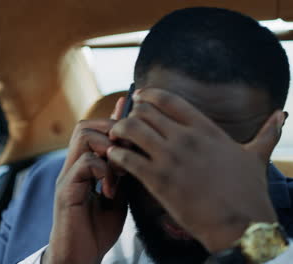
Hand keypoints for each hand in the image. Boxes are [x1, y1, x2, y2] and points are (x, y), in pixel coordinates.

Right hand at [44, 98, 126, 263]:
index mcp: (84, 167)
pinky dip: (104, 171)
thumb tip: (134, 154)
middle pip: (85, 126)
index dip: (112, 117)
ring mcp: (68, 177)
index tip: (129, 107)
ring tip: (120, 167)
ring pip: (83, 138)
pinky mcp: (66, 191)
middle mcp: (73, 167)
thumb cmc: (97, 230)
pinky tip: (111, 189)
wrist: (78, 258)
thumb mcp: (117, 197)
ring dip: (108, 146)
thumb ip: (121, 175)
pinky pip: (85, 164)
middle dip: (110, 128)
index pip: (94, 130)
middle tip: (128, 145)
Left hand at [107, 88, 283, 251]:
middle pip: (145, 112)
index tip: (139, 97)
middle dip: (131, 115)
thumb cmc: (249, 192)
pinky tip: (114, 158)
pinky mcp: (158, 180)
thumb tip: (283, 115)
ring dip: (119, 132)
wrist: (241, 226)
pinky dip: (115, 156)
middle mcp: (186, 138)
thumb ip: (267, 133)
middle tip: (125, 123)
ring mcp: (170, 158)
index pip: (169, 100)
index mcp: (205, 129)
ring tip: (115, 139)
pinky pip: (126, 159)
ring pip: (131, 129)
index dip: (149, 95)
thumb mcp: (256, 156)